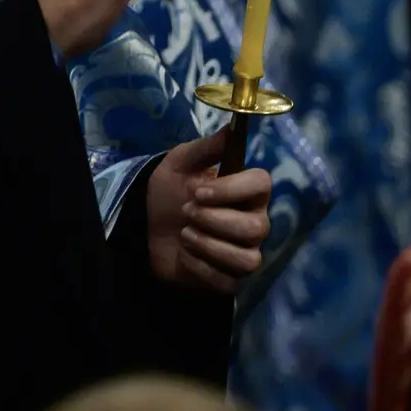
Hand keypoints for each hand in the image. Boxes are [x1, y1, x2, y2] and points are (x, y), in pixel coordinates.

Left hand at [146, 129, 270, 293]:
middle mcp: (254, 223)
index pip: (263, 184)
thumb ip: (204, 148)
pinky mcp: (230, 280)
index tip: (200, 191)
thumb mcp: (179, 164)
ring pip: (247, 259)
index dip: (233, 189)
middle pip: (256, 227)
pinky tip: (184, 254)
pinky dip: (200, 267)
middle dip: (214, 220)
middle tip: (186, 212)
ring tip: (185, 234)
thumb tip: (230, 129)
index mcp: (247, 191)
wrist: (148, 228)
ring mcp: (245, 253)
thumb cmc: (170, 193)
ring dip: (208, 245)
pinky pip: (228, 281)